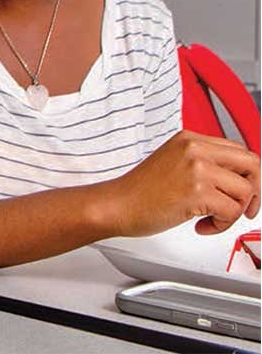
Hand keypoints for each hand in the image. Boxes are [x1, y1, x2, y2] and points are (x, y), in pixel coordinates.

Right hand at [104, 131, 259, 236]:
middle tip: (243, 208)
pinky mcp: (197, 191)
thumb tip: (238, 178)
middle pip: (252, 164)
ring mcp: (197, 168)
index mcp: (190, 139)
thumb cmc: (141, 190)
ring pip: (245, 191)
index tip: (243, 193)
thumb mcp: (174, 162)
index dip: (248, 176)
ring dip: (234, 213)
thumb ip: (203, 162)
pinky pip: (232, 212)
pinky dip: (221, 226)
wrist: (117, 204)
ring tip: (211, 218)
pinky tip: (201, 225)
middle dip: (255, 191)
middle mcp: (195, 148)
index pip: (239, 150)